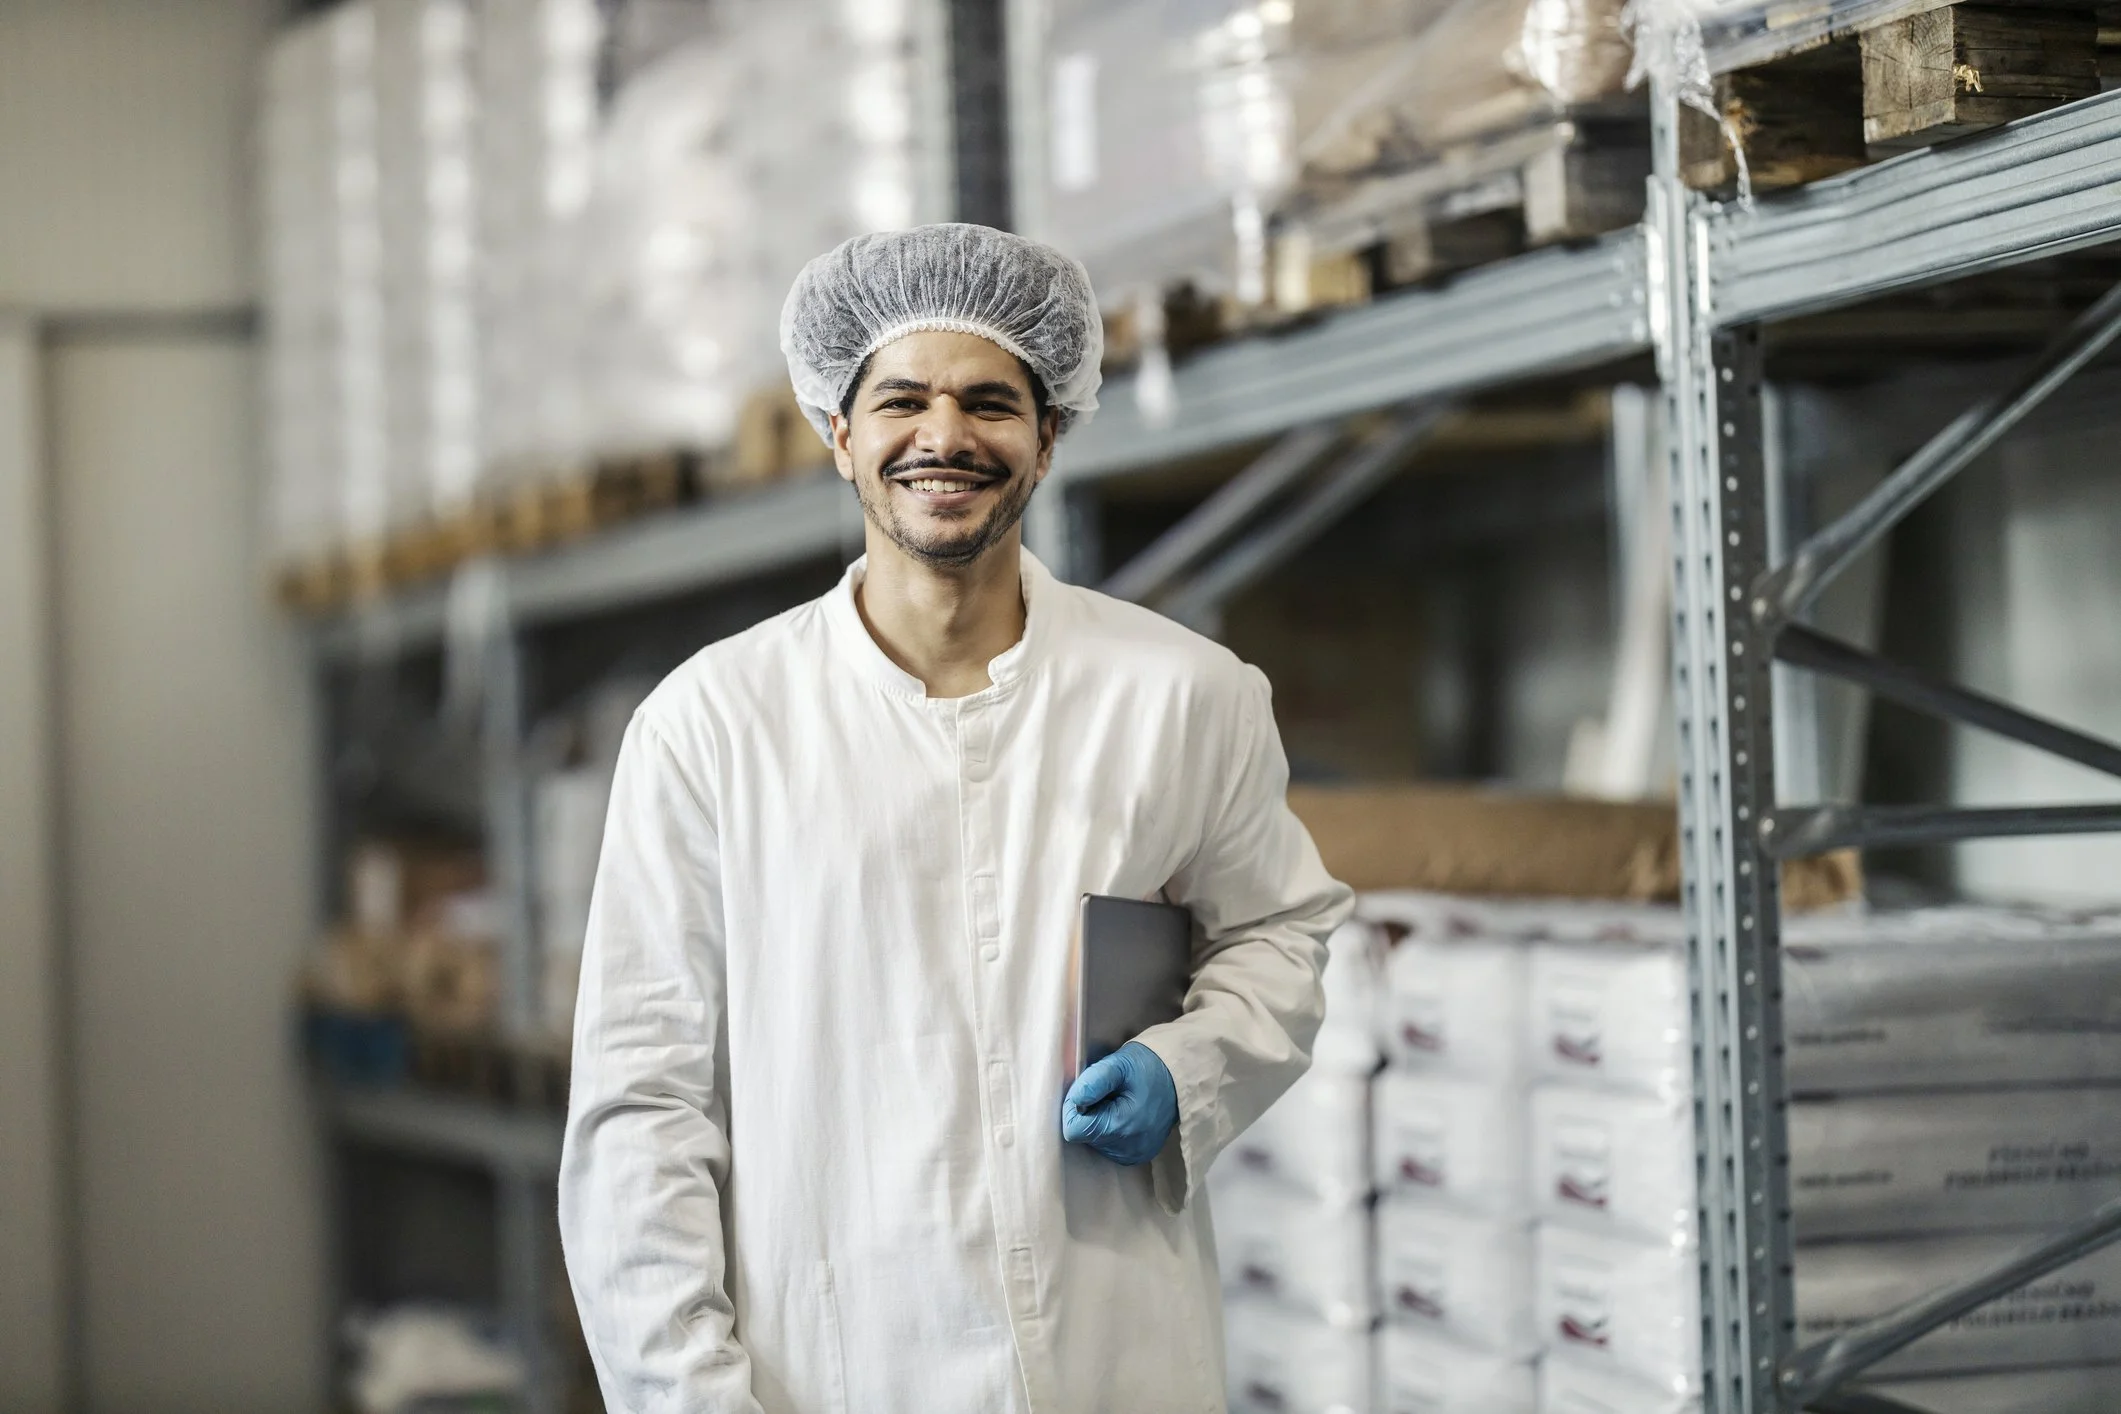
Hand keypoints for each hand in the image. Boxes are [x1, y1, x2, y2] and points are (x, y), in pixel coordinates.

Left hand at [1061, 1041, 1178, 1165]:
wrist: (1181, 1078)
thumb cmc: (1147, 1067)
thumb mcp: (1119, 1064)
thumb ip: (1093, 1082)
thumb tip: (1074, 1101)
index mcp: (1121, 1126)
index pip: (1074, 1130)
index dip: (1072, 1109)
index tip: (1086, 1092)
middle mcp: (1128, 1149)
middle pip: (1085, 1136)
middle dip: (1089, 1114)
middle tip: (1108, 1094)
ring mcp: (1135, 1155)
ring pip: (1096, 1142)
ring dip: (1100, 1122)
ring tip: (1119, 1103)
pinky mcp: (1139, 1155)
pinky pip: (1111, 1146)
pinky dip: (1111, 1130)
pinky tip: (1126, 1114)